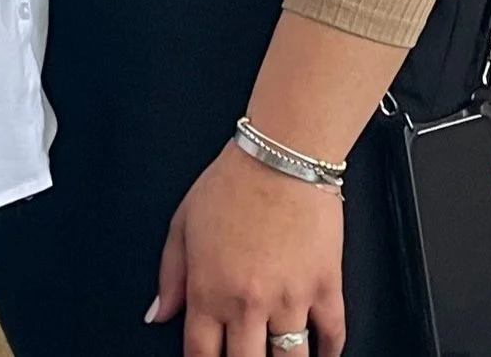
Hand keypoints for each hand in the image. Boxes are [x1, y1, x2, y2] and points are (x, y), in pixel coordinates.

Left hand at [151, 142, 344, 356]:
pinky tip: (323, 355)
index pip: (201, 356)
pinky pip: (333, 334)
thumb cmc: (232, 182)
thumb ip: (169, 275)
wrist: (282, 154)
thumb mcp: (183, 223)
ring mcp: (290, 298)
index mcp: (208, 291)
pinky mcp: (326, 286)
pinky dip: (329, 352)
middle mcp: (247, 303)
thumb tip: (157, 314)